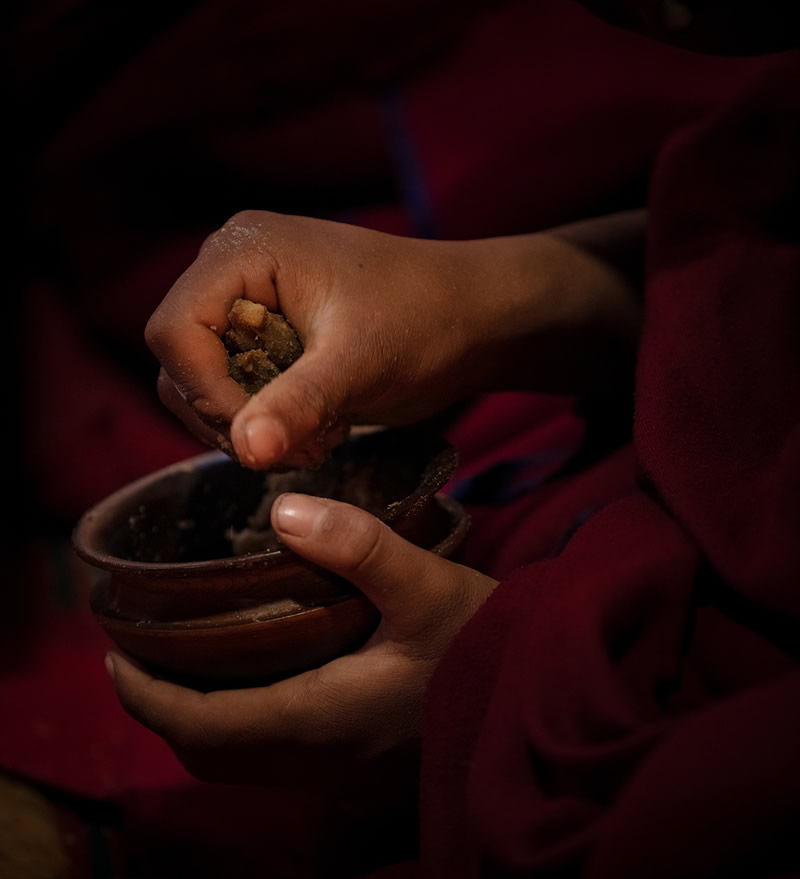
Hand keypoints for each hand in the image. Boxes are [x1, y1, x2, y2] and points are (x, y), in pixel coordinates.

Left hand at [106, 495, 497, 796]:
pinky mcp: (360, 772)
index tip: (113, 657)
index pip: (204, 725)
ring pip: (241, 765)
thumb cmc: (490, 645)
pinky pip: (273, 764)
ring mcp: (342, 774)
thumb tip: (284, 510)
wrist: (546, 703)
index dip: (147, 697)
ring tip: (178, 668)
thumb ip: (359, 547)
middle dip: (161, 712)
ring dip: (198, 725)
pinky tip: (251, 684)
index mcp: (323, 718)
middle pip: (210, 755)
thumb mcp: (431, 585)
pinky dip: (239, 731)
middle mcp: (321, 760)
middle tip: (135, 659)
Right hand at [146, 211, 491, 467]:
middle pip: (180, 367)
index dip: (204, 392)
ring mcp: (249, 314)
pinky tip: (324, 428)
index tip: (258, 433)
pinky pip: (239, 401)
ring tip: (318, 437)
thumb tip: (246, 451)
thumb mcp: (358, 364)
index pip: (174, 332)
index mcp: (243, 253)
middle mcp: (233, 277)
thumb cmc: (423, 320)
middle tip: (297, 443)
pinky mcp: (270, 348)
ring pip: (205, 392)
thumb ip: (297, 404)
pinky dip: (273, 428)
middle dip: (232, 418)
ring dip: (254, 431)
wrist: (473, 322)